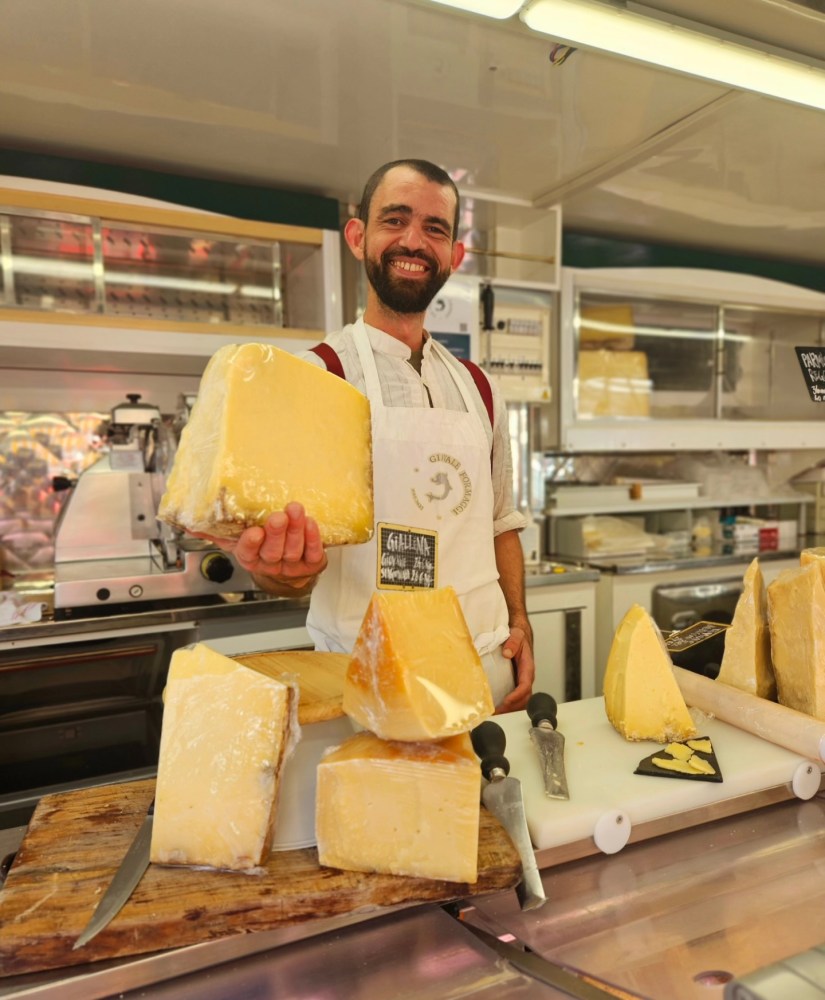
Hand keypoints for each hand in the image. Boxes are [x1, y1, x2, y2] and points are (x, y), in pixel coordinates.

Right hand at [193, 502, 326, 592]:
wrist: (290, 571)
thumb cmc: (261, 549)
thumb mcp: (236, 541)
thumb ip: (214, 532)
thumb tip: (187, 522)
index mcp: (251, 558)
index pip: (248, 553)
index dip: (251, 544)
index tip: (253, 532)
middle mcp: (271, 564)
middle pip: (273, 551)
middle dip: (276, 533)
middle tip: (278, 516)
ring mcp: (292, 566)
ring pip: (293, 550)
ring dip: (296, 530)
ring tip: (296, 510)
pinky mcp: (312, 564)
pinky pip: (314, 553)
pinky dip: (313, 538)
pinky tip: (311, 522)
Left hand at [495, 624, 534, 713]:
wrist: (519, 635)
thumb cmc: (518, 636)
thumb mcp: (517, 635)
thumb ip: (513, 642)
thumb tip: (507, 653)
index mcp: (527, 667)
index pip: (525, 685)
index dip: (517, 695)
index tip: (506, 701)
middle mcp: (526, 677)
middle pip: (524, 698)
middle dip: (512, 707)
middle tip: (497, 712)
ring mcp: (520, 682)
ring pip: (520, 702)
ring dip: (510, 710)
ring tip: (495, 715)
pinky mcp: (514, 683)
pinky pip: (514, 698)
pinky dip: (507, 706)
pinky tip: (495, 709)